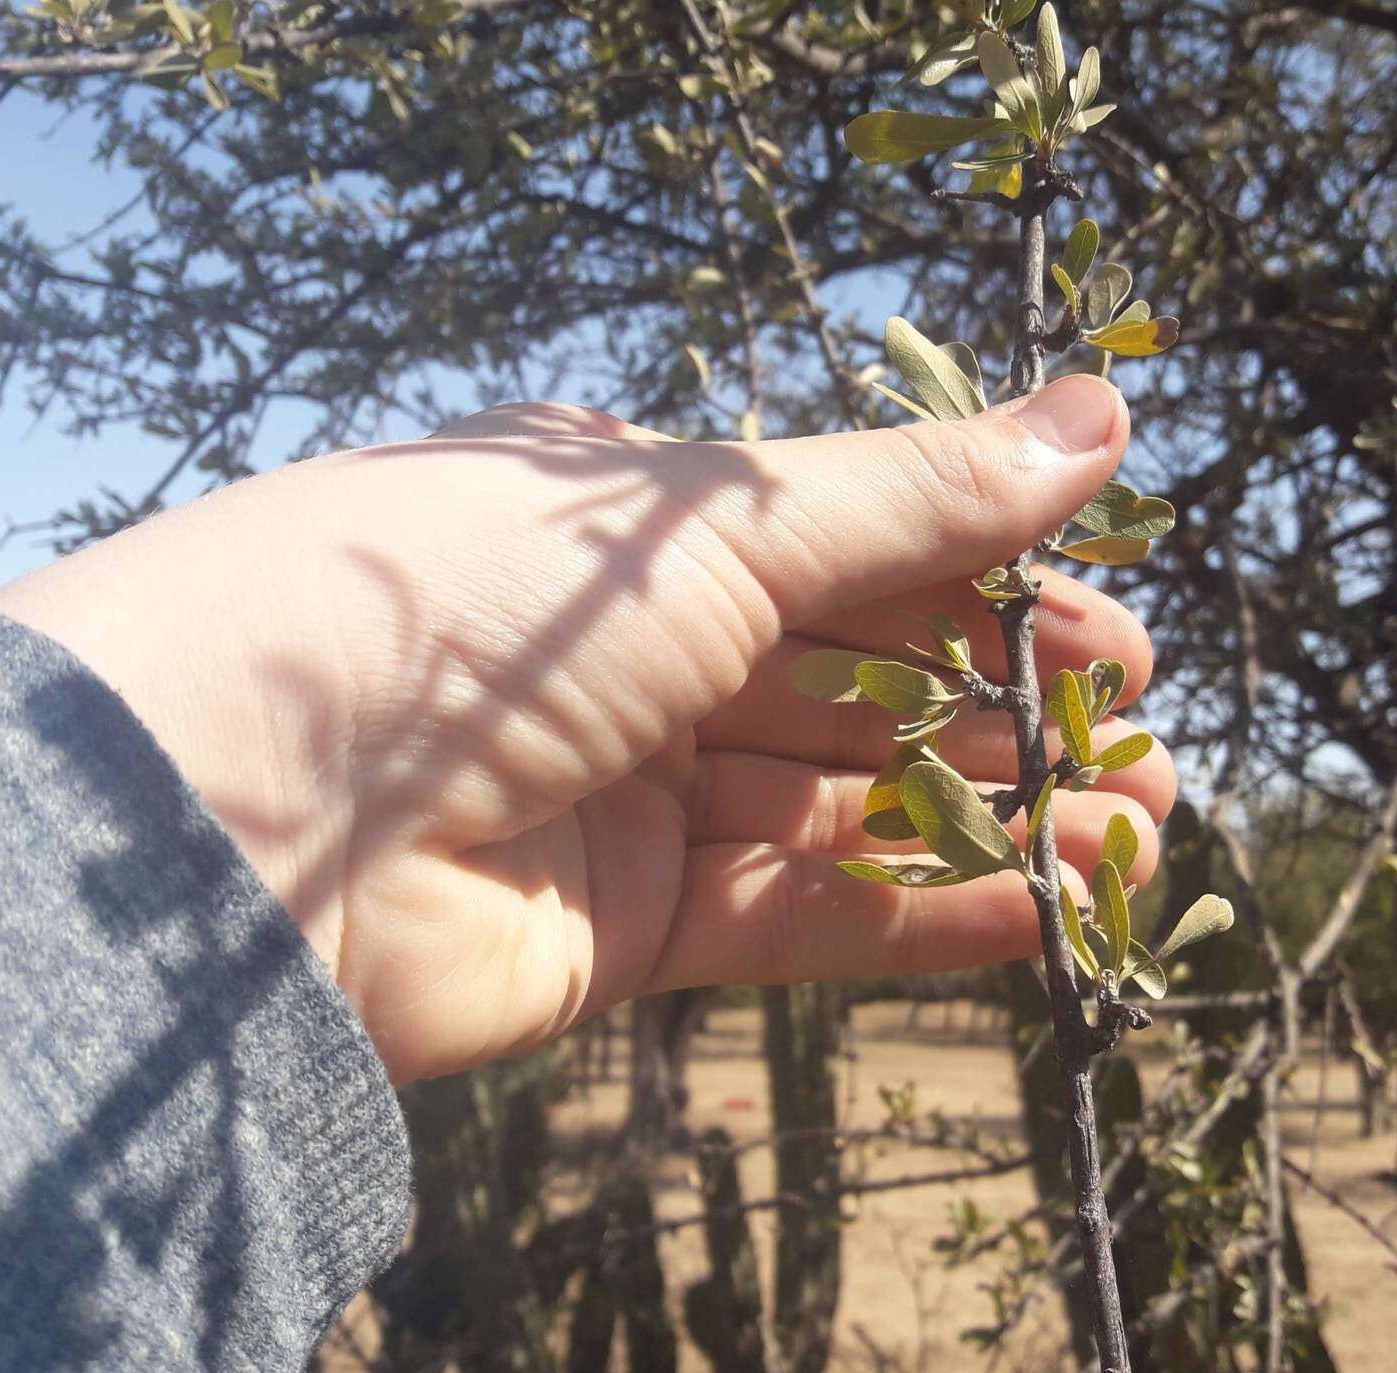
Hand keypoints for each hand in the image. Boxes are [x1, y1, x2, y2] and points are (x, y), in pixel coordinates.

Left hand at [0, 376, 1174, 1080]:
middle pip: (862, 689)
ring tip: (1142, 838)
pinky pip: (799, 920)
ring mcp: (629, 799)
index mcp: (637, 535)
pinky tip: (1046, 918)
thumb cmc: (466, 609)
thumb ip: (917, 501)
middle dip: (1008, 719)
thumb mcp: (715, 530)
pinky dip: (922, 918)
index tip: (1121, 636)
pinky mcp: (621, 933)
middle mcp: (633, 661)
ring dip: (993, 824)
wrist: (245, 818)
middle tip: (1151, 749)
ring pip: (846, 811)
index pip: (856, 554)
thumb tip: (1103, 416)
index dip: (993, 591)